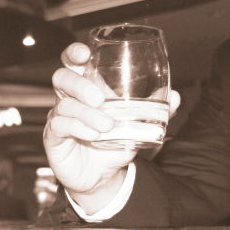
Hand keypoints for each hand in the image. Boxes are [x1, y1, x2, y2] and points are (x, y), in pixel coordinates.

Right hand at [44, 42, 179, 211]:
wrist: (103, 176)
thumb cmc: (116, 142)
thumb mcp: (138, 125)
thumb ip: (157, 110)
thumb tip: (175, 96)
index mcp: (88, 88)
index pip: (73, 63)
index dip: (74, 53)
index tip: (84, 53)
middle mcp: (70, 99)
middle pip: (61, 78)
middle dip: (79, 84)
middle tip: (100, 98)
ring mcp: (60, 117)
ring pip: (64, 105)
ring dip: (87, 114)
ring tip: (107, 126)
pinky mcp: (54, 137)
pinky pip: (60, 125)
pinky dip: (79, 128)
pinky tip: (94, 135)